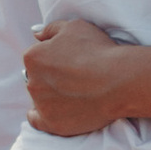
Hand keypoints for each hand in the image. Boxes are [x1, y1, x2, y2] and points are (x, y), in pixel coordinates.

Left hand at [22, 16, 135, 137]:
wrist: (119, 80)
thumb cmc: (97, 50)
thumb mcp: (74, 26)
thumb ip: (50, 29)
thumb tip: (36, 36)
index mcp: (33, 57)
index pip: (36, 58)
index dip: (53, 58)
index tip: (69, 61)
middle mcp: (32, 82)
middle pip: (37, 78)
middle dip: (50, 77)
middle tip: (73, 77)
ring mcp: (41, 105)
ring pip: (40, 98)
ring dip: (50, 95)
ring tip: (74, 93)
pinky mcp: (53, 123)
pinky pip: (37, 121)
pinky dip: (39, 116)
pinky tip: (47, 112)